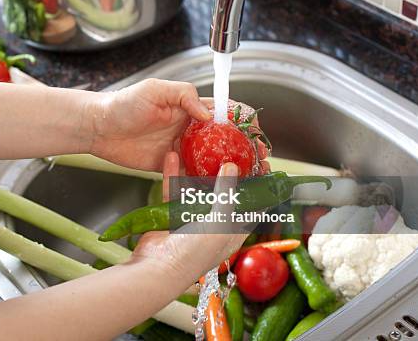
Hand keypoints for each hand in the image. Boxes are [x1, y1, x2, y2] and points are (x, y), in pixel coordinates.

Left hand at [88, 78, 269, 173]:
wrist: (99, 127)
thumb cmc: (122, 104)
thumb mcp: (155, 90)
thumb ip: (184, 96)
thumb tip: (208, 113)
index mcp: (189, 107)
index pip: (224, 112)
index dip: (243, 120)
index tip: (255, 131)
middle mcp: (189, 128)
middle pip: (224, 138)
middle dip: (245, 148)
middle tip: (260, 160)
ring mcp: (181, 148)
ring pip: (212, 158)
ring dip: (231, 167)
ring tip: (249, 177)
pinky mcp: (170, 166)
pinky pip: (192, 174)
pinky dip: (207, 180)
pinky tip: (220, 187)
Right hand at [129, 153, 248, 283]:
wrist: (157, 269)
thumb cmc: (194, 253)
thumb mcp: (219, 222)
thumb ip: (226, 193)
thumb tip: (232, 166)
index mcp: (232, 232)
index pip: (250, 205)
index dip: (256, 185)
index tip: (260, 163)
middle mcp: (213, 225)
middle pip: (223, 193)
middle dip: (226, 171)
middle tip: (230, 148)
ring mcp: (191, 219)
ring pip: (196, 189)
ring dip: (195, 169)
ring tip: (199, 148)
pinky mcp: (170, 214)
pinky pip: (173, 190)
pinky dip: (173, 174)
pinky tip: (173, 156)